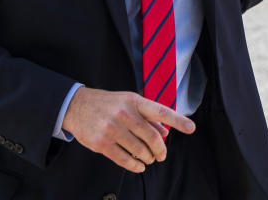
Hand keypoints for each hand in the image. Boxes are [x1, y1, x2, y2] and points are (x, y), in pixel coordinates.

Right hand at [61, 87, 194, 172]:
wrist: (76, 106)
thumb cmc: (108, 104)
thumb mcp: (129, 102)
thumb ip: (148, 117)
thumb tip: (165, 131)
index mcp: (134, 101)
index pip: (161, 111)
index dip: (178, 120)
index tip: (191, 128)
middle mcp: (124, 113)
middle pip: (151, 137)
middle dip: (160, 150)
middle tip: (161, 156)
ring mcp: (112, 128)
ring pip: (139, 150)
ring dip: (148, 158)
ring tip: (148, 159)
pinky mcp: (101, 143)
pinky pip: (123, 159)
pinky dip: (135, 165)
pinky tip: (138, 166)